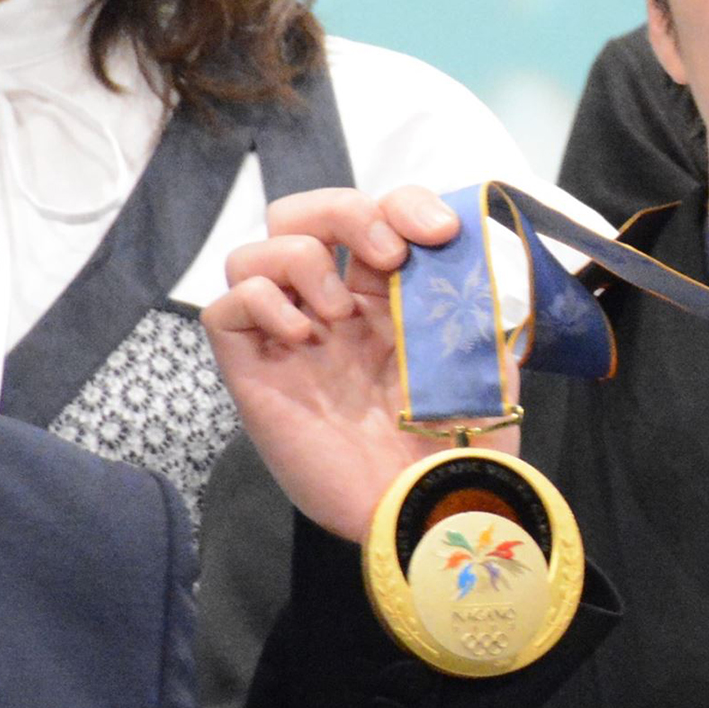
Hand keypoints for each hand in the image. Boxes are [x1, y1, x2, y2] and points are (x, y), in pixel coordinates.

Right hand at [203, 184, 518, 541]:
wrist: (433, 504)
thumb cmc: (466, 440)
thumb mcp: (485, 352)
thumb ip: (467, 291)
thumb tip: (457, 235)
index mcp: (389, 298)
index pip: (375, 214)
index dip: (401, 203)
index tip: (439, 233)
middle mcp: (333, 311)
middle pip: (298, 216)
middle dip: (343, 211)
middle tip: (387, 254)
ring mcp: (290, 341)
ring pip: (253, 252)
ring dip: (300, 260)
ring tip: (340, 315)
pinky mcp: (255, 376)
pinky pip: (223, 308)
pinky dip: (259, 301)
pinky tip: (304, 336)